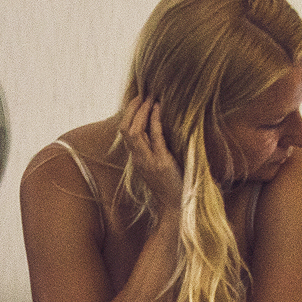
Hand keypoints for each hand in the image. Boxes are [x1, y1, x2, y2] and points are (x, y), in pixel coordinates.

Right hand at [119, 97, 183, 219]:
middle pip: (125, 129)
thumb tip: (157, 133)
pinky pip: (154, 137)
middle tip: (143, 94)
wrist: (176, 207)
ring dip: (141, 112)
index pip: (125, 132)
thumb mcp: (157, 168)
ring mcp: (148, 161)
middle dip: (132, 109)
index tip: (139, 100)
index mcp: (136, 159)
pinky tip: (159, 108)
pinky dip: (155, 120)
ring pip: (134, 132)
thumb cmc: (170, 187)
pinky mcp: (162, 163)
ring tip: (150, 98)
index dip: (129, 114)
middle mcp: (138, 159)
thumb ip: (153, 152)